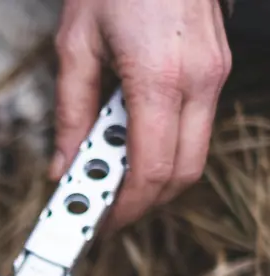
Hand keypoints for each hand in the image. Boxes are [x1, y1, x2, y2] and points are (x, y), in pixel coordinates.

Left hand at [50, 0, 231, 231]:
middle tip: (100, 208)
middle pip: (181, 174)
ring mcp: (215, 71)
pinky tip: (128, 136)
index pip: (150, 173)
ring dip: (152, 174)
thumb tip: (62, 165)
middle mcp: (199, 80)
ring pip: (193, 152)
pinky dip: (163, 144)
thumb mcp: (74, 47)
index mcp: (160, 80)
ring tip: (106, 169)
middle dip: (141, 202)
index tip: (98, 224)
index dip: (125, 210)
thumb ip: (70, 114)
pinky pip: (194, 124)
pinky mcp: (217, 63)